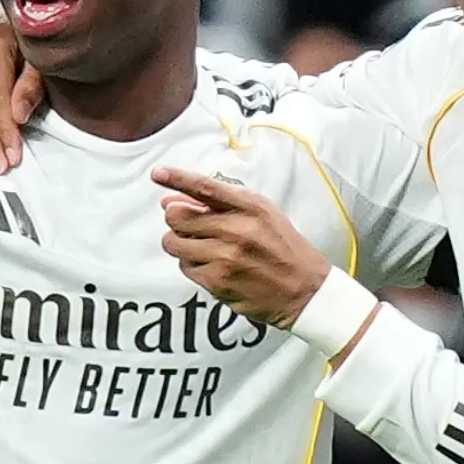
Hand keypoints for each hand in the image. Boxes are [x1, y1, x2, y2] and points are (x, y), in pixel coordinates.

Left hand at [152, 167, 332, 327]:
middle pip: (178, 216)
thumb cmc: (282, 248)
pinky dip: (193, 266)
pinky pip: (185, 267)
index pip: (205, 187)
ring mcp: (226, 257)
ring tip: (202, 248)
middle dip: (176, 220)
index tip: (158, 173)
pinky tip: (213, 266)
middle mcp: (237, 229)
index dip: (177, 177)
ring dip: (181, 244)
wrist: (305, 290)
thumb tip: (171, 200)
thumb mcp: (262, 214)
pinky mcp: (218, 281)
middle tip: (189, 227)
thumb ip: (219, 204)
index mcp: (251, 207)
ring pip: (174, 243)